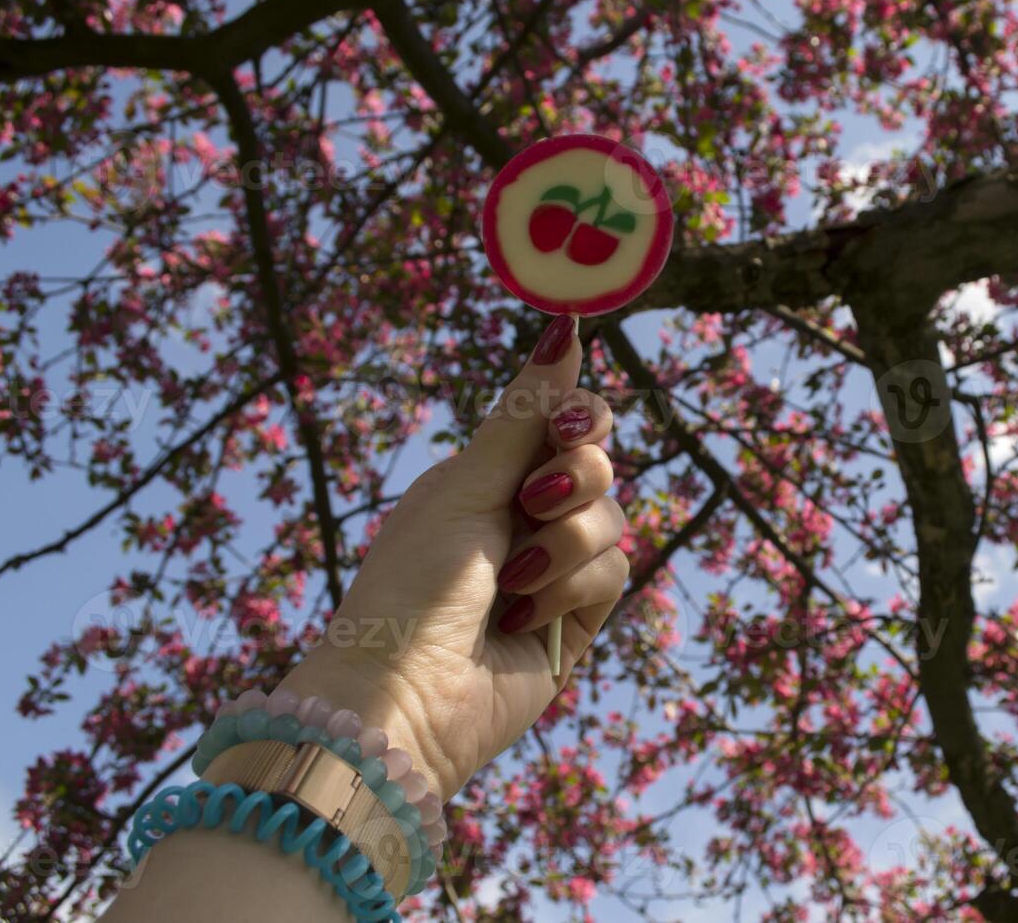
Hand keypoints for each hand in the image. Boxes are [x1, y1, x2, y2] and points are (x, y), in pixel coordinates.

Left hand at [280, 315, 626, 802]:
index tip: (567, 426)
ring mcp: (556, 568)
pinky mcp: (579, 619)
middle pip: (599, 462)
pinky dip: (568, 591)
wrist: (403, 695)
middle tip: (532, 501)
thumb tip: (566, 321)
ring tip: (512, 582)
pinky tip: (522, 621)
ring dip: (562, 545)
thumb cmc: (413, 583)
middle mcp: (527, 514)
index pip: (565, 420)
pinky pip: (613, 573)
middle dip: (573, 478)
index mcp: (490, 475)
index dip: (580, 416)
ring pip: (613, 518)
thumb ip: (526, 412)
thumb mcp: (467, 485)